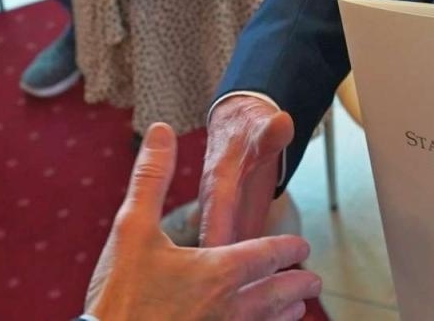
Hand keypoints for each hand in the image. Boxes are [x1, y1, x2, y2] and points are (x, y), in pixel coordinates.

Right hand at [86, 123, 320, 320]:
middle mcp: (229, 307)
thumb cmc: (120, 292)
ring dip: (284, 314)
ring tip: (296, 310)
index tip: (300, 247)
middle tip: (313, 282)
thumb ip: (152, 177)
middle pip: (275, 295)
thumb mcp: (131, 227)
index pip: (265, 255)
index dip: (286, 248)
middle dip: (296, 285)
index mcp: (217, 271)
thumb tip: (162, 131)